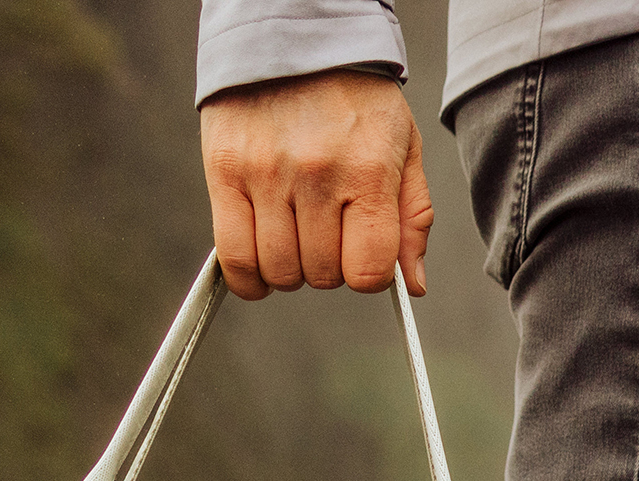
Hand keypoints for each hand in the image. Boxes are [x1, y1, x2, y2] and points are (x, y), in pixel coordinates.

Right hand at [199, 71, 432, 298]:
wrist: (295, 38)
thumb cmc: (356, 97)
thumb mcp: (404, 148)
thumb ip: (412, 218)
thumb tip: (414, 284)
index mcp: (367, 171)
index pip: (368, 270)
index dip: (369, 275)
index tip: (363, 257)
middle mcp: (317, 175)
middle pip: (323, 275)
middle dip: (330, 267)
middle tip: (327, 233)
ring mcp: (267, 175)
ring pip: (280, 271)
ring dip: (291, 269)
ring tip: (295, 236)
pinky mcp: (225, 173)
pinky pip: (234, 256)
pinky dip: (248, 276)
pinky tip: (260, 264)